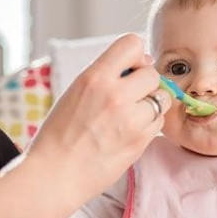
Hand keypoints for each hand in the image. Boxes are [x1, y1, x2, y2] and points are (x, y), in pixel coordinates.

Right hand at [26, 33, 170, 200]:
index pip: (132, 43)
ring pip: (161, 97)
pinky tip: (130, 132)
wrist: (54, 174)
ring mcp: (130, 119)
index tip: (129, 69)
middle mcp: (115, 95)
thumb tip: (141, 63)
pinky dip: (149, 124)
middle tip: (130, 96)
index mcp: (94, 78)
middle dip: (144, 83)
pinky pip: (159, 122)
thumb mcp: (74, 92)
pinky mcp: (140, 141)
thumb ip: (105, 76)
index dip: (136, 55)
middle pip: (152, 72)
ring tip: (130, 115)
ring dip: (151, 103)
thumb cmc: (59, 135)